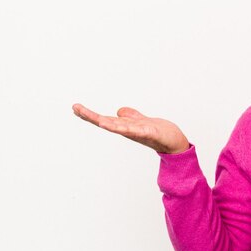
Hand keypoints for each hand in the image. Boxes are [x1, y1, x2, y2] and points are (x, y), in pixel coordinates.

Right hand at [72, 103, 189, 153]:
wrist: (175, 142)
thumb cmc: (159, 133)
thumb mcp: (142, 121)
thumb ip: (131, 116)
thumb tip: (119, 111)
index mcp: (125, 126)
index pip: (104, 119)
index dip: (90, 115)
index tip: (75, 108)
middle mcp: (129, 131)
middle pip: (107, 122)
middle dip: (91, 116)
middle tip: (76, 108)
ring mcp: (139, 132)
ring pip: (120, 127)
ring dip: (107, 123)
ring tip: (96, 119)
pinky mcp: (151, 133)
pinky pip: (138, 130)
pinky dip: (128, 127)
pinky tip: (122, 123)